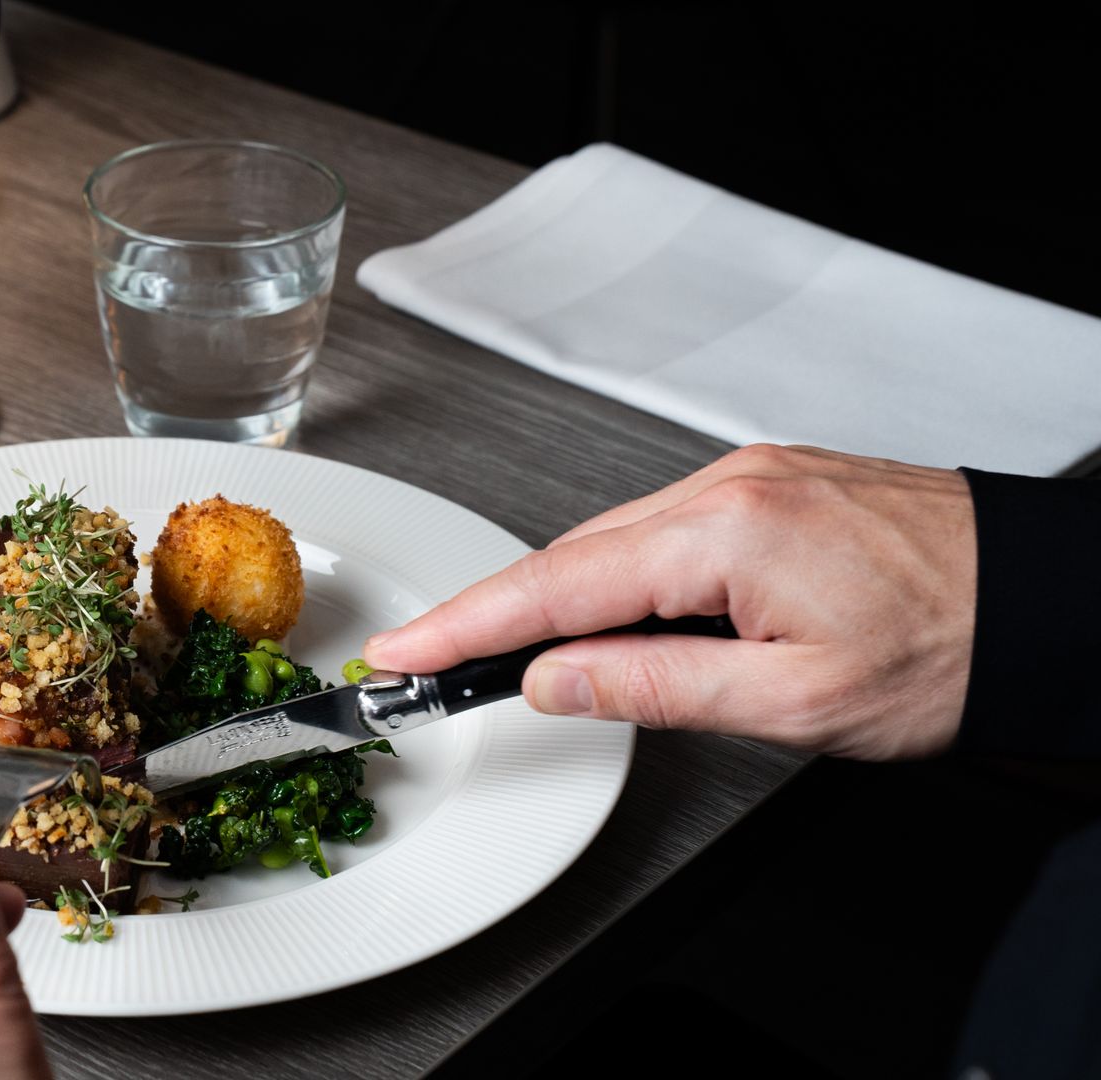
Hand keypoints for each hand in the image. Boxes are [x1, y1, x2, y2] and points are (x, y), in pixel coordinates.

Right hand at [365, 445, 976, 759]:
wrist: (1058, 602)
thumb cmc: (955, 650)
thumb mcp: (794, 702)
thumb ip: (652, 686)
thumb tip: (549, 678)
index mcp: (726, 533)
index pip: (556, 586)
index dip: (465, 624)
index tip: (403, 653)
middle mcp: (729, 484)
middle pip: (573, 553)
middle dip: (497, 611)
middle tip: (434, 667)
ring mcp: (752, 474)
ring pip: (616, 537)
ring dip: (562, 594)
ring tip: (518, 657)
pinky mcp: (774, 481)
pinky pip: (662, 525)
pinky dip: (619, 571)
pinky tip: (612, 610)